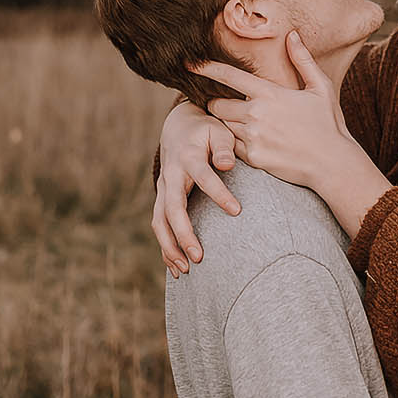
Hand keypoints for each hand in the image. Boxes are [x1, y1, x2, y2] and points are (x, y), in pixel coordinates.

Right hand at [153, 101, 240, 276]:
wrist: (178, 127)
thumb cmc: (206, 131)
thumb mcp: (218, 131)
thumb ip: (224, 147)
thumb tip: (227, 165)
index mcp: (188, 157)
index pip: (204, 177)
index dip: (219, 193)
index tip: (237, 211)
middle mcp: (171, 175)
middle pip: (171, 207)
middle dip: (183, 234)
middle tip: (199, 257)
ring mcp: (164, 188)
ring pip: (159, 221)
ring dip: (170, 246)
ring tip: (185, 269)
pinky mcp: (162, 198)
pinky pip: (159, 226)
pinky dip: (165, 248)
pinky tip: (175, 268)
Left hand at [193, 32, 347, 187]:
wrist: (332, 163)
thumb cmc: (328, 124)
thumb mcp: (320, 88)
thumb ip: (303, 60)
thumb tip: (292, 35)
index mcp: (270, 93)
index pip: (229, 76)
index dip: (206, 68)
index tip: (190, 64)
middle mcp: (257, 114)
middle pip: (217, 105)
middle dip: (217, 104)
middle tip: (226, 105)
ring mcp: (253, 137)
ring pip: (222, 126)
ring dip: (226, 124)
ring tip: (239, 124)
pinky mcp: (253, 157)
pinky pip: (230, 146)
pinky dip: (233, 143)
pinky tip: (250, 142)